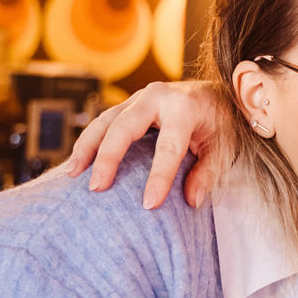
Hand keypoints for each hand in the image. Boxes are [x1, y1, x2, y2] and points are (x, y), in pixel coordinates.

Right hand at [66, 80, 225, 209]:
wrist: (218, 93)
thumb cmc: (221, 122)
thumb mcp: (224, 147)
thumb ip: (207, 173)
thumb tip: (191, 200)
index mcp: (184, 108)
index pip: (168, 147)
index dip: (158, 177)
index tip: (148, 205)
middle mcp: (158, 97)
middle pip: (124, 127)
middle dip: (108, 158)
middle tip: (96, 188)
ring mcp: (140, 97)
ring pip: (105, 120)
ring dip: (87, 147)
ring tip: (73, 174)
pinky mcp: (130, 103)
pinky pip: (104, 121)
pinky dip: (90, 141)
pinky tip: (78, 162)